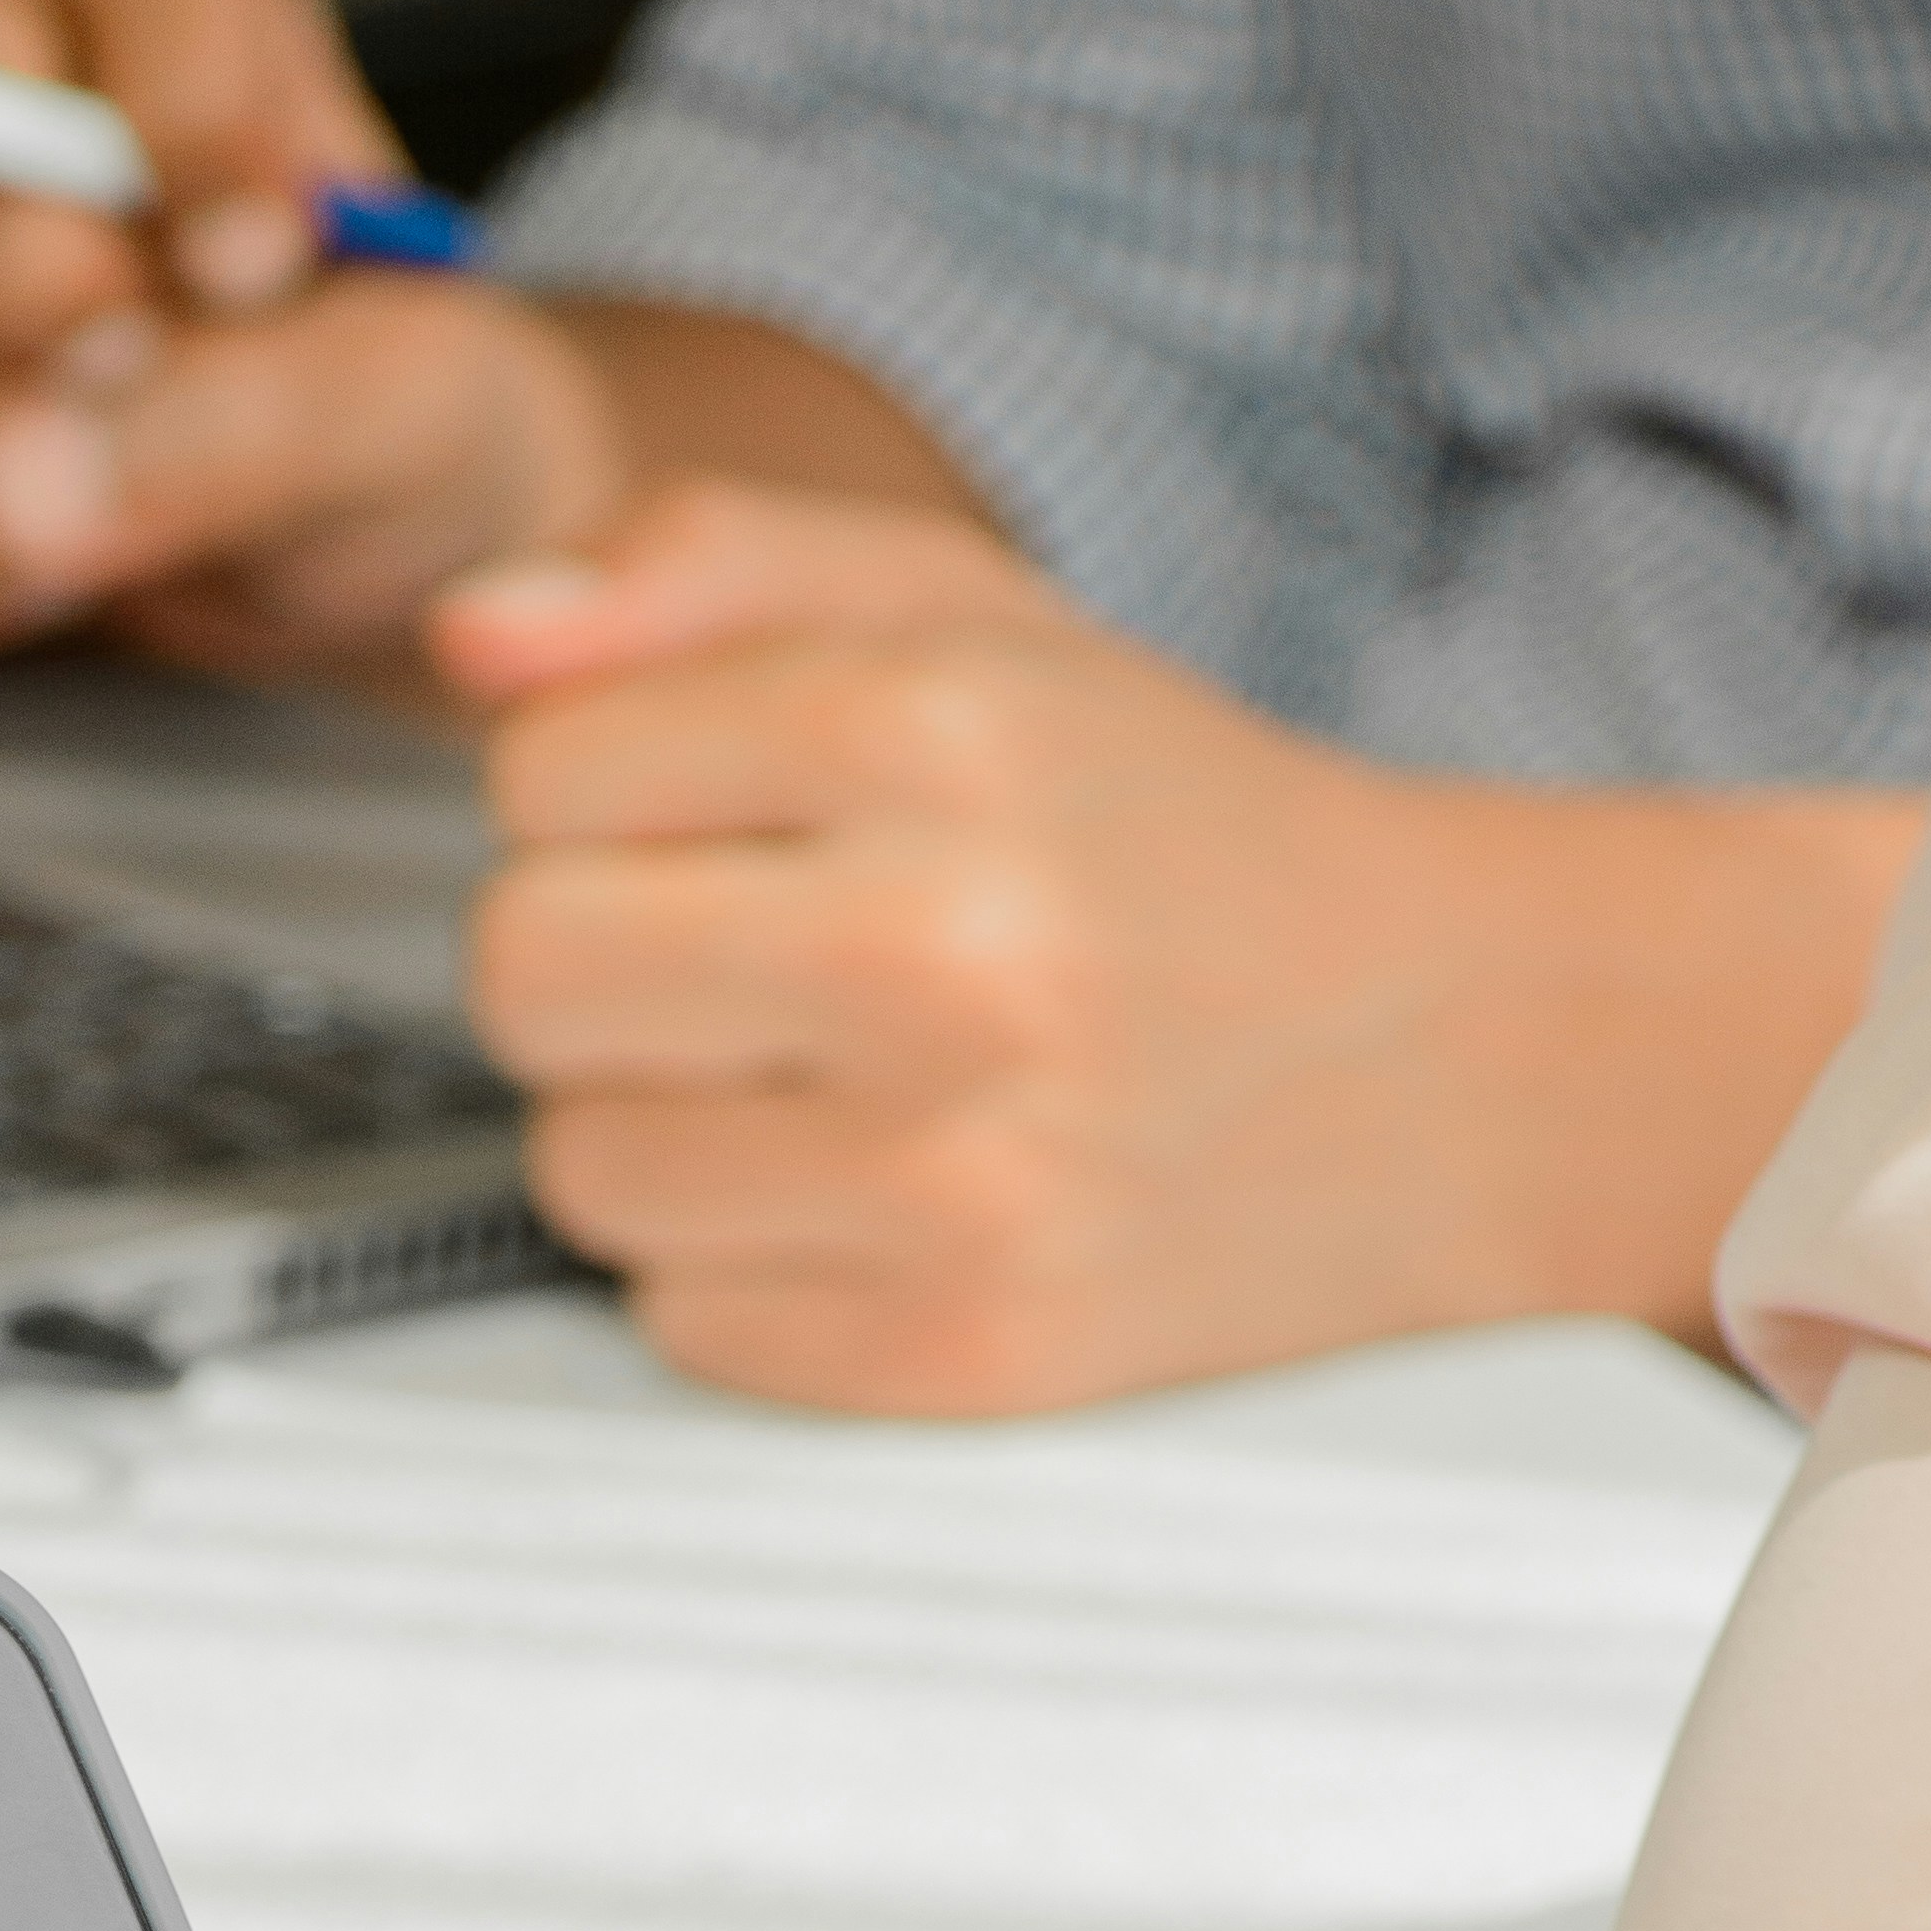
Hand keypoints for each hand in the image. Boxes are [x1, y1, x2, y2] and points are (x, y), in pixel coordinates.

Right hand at [0, 0, 629, 665]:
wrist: (343, 564)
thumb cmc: (385, 432)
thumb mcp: (415, 419)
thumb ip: (273, 410)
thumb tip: (37, 464)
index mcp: (186, 7)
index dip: (185, 96)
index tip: (249, 251)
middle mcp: (2, 80)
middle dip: (37, 273)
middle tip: (131, 372)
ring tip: (118, 509)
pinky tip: (26, 576)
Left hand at [431, 485, 1926, 1410]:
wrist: (1455, 1064)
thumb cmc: (1189, 842)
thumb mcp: (977, 622)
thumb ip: (712, 575)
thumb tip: (476, 642)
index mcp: (934, 730)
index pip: (538, 775)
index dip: (602, 799)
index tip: (720, 823)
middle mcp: (940, 952)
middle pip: (522, 973)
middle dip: (599, 965)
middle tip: (743, 964)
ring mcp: (951, 1178)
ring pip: (580, 1168)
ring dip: (666, 1130)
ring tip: (830, 1086)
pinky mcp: (956, 1354)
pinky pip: (678, 1323)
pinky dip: (747, 1274)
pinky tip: (879, 1201)